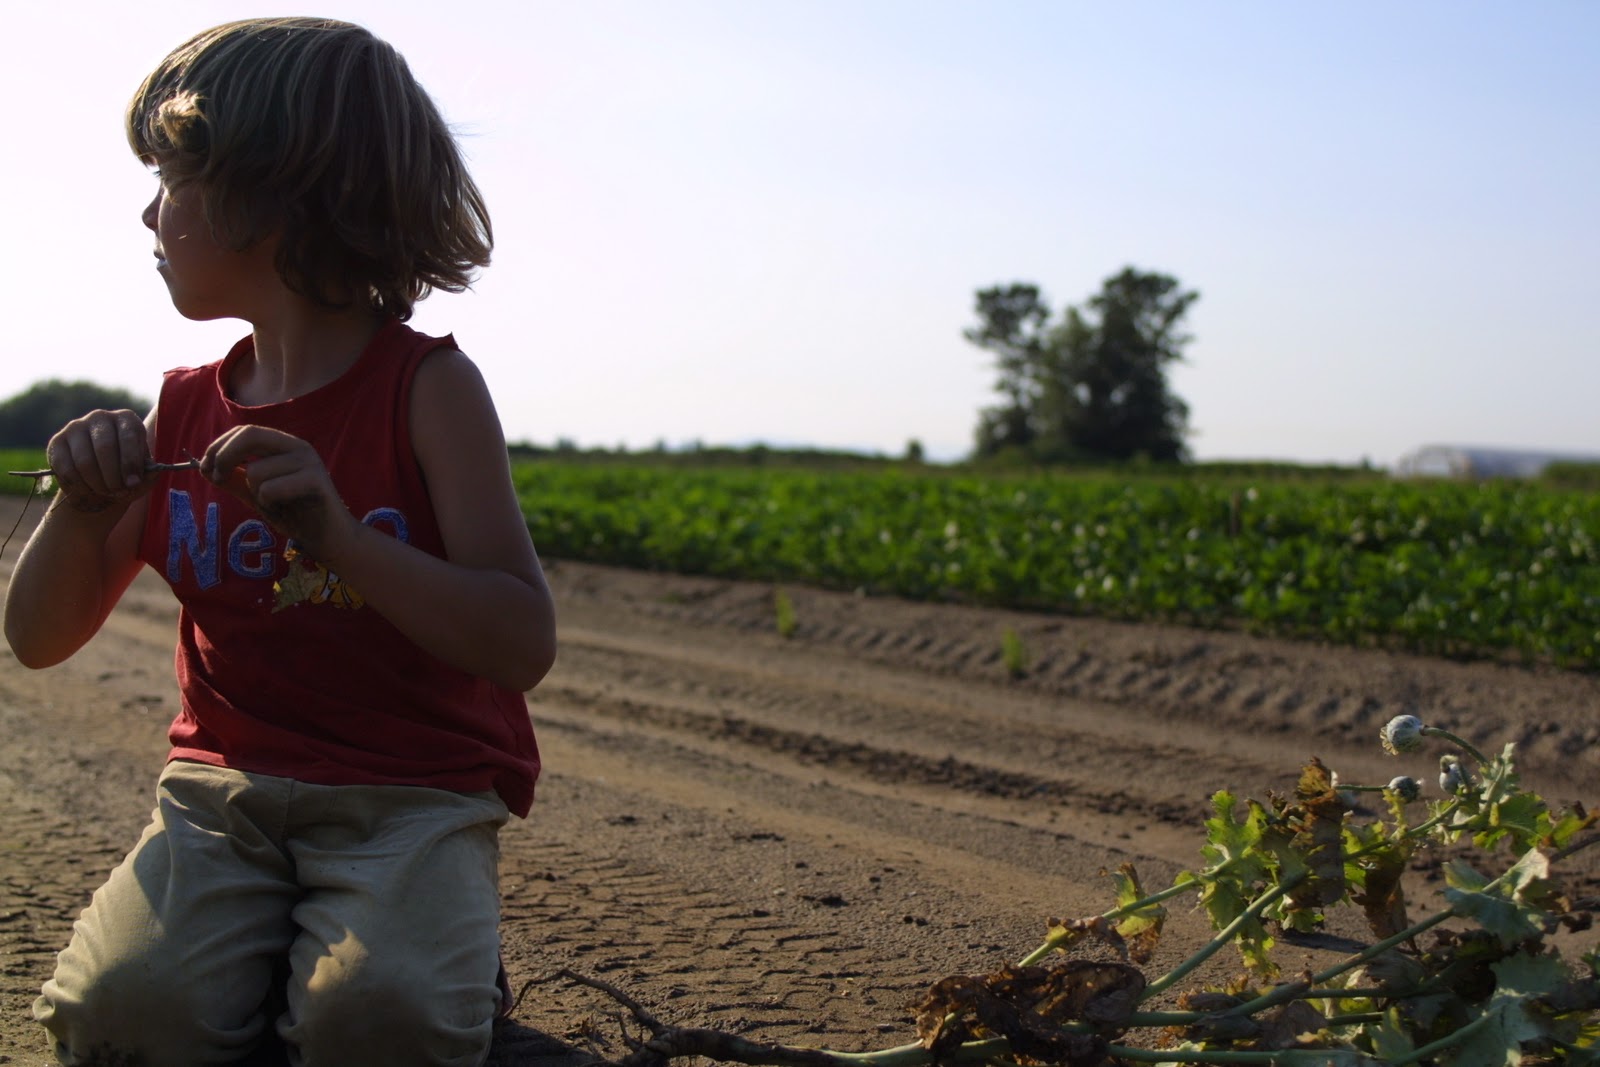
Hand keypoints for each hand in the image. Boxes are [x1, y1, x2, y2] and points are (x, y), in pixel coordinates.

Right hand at [45, 410, 152, 513]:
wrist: (100, 481)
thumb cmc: (127, 474)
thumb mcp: (143, 475)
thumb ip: (149, 473)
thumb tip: (152, 472)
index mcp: (126, 419)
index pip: (129, 437)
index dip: (130, 463)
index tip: (133, 483)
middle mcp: (100, 417)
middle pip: (105, 448)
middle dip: (113, 476)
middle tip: (118, 492)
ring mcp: (76, 427)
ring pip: (84, 460)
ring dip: (97, 483)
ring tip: (106, 492)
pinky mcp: (56, 442)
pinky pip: (66, 468)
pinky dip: (79, 485)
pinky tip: (88, 490)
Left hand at [200, 426, 357, 561]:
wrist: (328, 538)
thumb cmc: (295, 515)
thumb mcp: (256, 495)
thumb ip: (233, 480)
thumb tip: (204, 468)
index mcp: (285, 446)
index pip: (245, 431)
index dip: (219, 446)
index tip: (205, 468)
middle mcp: (298, 447)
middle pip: (250, 434)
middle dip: (224, 456)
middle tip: (216, 479)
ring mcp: (309, 462)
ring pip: (255, 470)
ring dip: (254, 493)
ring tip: (273, 505)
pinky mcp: (316, 481)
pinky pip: (271, 489)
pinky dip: (268, 503)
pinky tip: (284, 510)